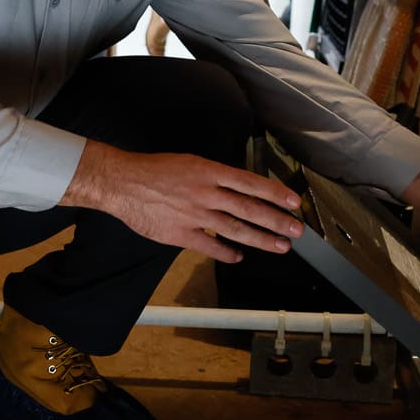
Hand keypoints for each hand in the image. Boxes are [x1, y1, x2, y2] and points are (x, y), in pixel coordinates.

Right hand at [62, 141, 303, 262]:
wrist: (123, 183)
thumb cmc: (155, 169)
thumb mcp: (190, 162)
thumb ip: (215, 176)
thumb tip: (238, 186)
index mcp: (210, 172)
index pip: (251, 183)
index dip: (275, 193)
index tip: (294, 202)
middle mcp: (207, 193)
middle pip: (249, 209)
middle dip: (276, 221)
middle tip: (296, 230)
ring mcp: (195, 215)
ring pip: (235, 229)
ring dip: (261, 239)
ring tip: (280, 246)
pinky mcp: (180, 234)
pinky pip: (210, 246)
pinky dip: (226, 253)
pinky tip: (239, 257)